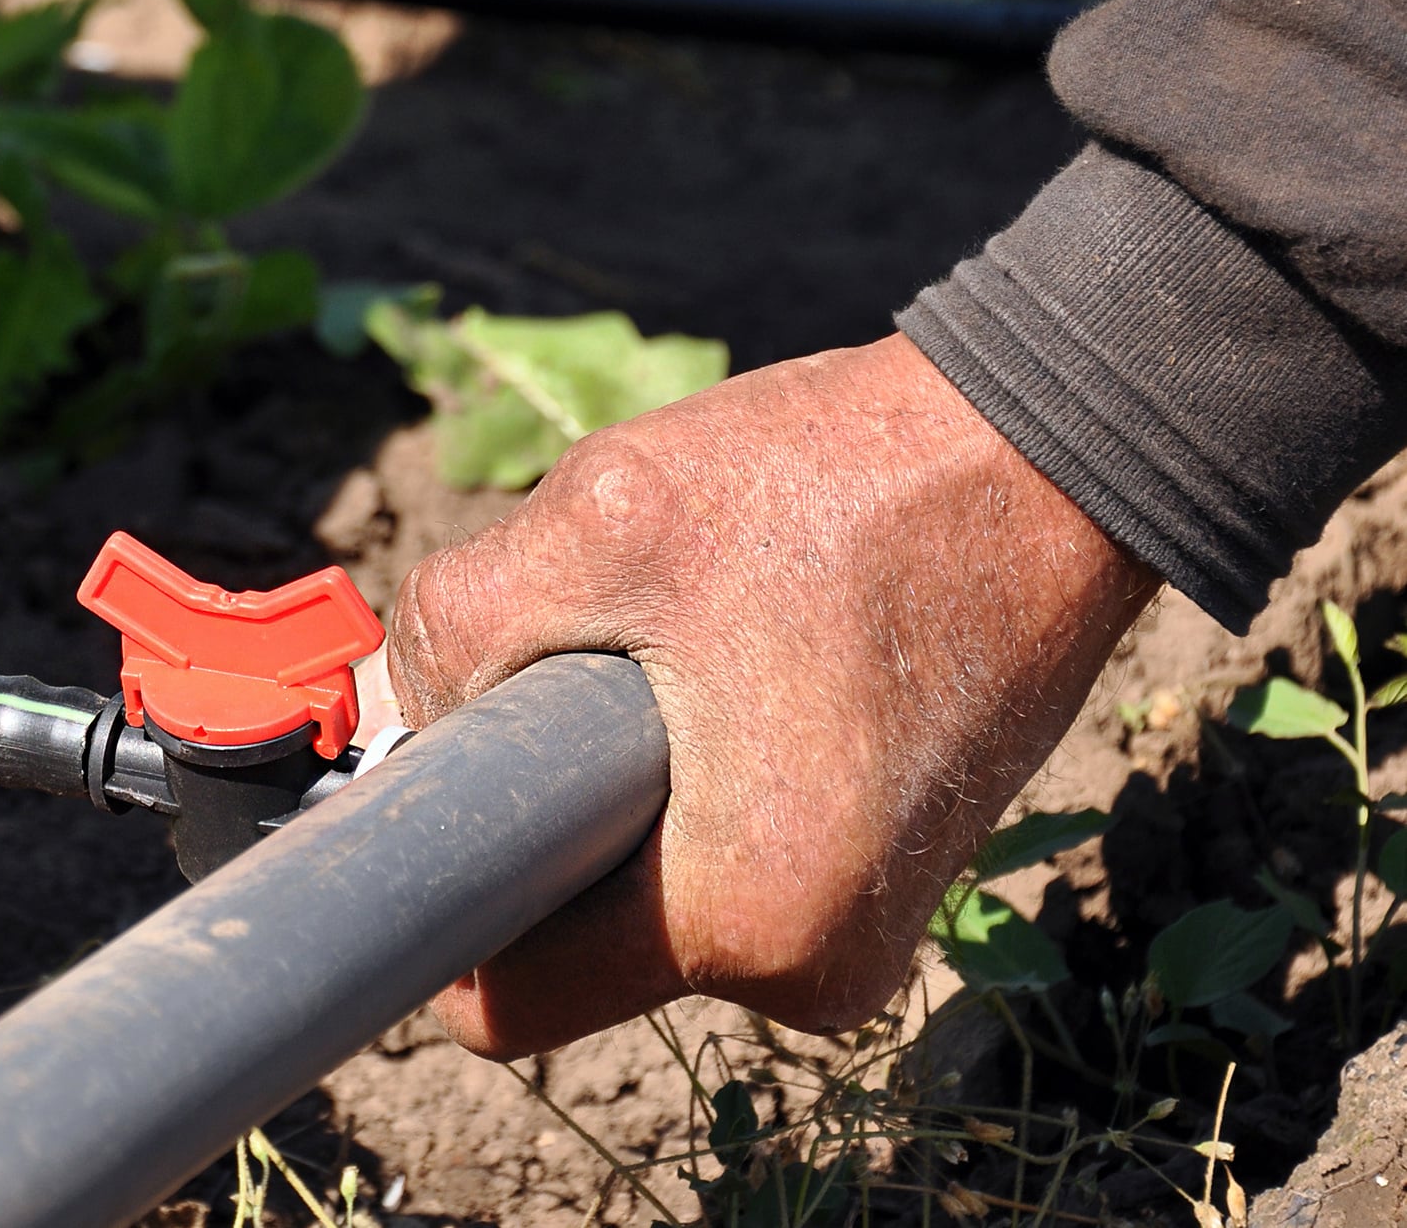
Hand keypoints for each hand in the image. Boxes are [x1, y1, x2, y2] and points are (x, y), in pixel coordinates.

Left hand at [387, 334, 1156, 1056]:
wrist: (1051, 452)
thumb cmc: (849, 480)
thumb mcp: (605, 519)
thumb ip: (457, 632)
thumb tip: (392, 719)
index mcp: (751, 920)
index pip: (508, 992)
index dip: (436, 890)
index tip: (423, 780)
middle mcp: (816, 967)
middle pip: (576, 931)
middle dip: (539, 801)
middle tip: (578, 649)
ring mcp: (859, 928)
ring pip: (642, 881)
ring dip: (614, 770)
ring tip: (683, 631)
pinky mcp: (879, 875)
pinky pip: (716, 848)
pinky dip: (686, 763)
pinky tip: (730, 650)